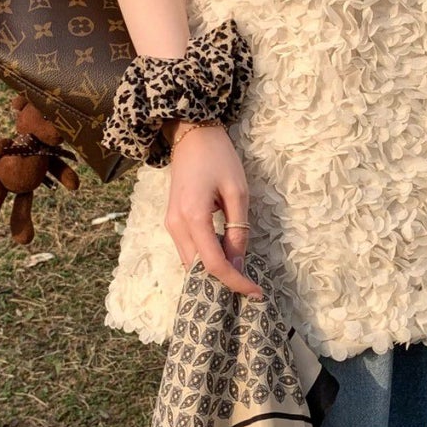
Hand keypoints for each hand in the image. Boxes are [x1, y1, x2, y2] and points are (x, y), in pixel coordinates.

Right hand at [165, 124, 263, 297]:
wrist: (193, 134)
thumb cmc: (219, 158)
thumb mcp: (237, 191)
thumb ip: (238, 228)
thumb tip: (239, 263)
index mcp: (193, 217)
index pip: (214, 264)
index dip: (235, 282)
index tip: (256, 292)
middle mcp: (176, 226)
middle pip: (198, 269)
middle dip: (223, 283)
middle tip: (250, 288)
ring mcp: (171, 224)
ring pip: (191, 262)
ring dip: (214, 272)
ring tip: (241, 276)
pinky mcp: (173, 221)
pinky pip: (189, 250)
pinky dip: (206, 259)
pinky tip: (225, 256)